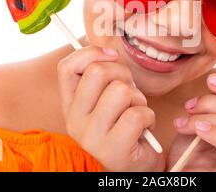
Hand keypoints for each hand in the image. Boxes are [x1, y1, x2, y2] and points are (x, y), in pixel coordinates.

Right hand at [57, 46, 164, 171]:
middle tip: (130, 92)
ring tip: (137, 112)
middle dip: (124, 74)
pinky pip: (137, 114)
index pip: (66, 67)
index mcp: (70, 105)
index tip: (112, 56)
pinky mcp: (113, 150)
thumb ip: (102, 76)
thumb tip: (108, 51)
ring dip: (139, 98)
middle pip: (98, 72)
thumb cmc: (125, 124)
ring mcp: (91, 137)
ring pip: (121, 91)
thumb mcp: (108, 97)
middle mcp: (74, 121)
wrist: (136, 164)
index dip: (91, 53)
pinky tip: (144, 128)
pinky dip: (149, 117)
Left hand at [167, 73, 215, 171]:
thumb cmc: (187, 159)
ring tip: (183, 123)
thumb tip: (215, 81)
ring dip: (207, 117)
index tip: (211, 79)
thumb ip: (207, 108)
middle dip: (213, 101)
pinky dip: (215, 133)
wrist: (181, 181)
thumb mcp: (195, 127)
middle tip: (189, 106)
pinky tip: (198, 130)